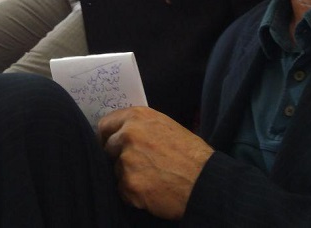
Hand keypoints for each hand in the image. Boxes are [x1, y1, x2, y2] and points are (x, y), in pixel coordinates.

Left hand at [98, 107, 213, 219]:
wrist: (206, 182)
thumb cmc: (191, 155)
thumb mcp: (165, 126)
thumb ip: (140, 126)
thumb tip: (120, 133)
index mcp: (137, 117)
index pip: (105, 124)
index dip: (107, 137)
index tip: (109, 145)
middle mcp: (129, 134)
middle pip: (107, 148)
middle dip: (117, 158)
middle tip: (137, 166)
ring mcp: (127, 160)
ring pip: (115, 171)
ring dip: (128, 177)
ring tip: (152, 178)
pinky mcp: (130, 184)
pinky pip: (122, 191)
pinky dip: (133, 194)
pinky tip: (152, 190)